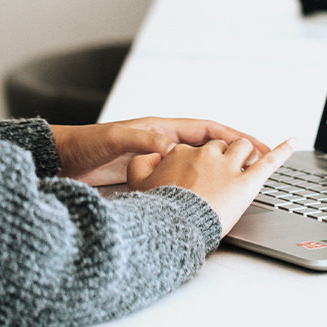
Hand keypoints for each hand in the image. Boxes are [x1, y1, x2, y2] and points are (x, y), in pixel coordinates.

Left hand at [51, 118, 270, 186]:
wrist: (62, 159)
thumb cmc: (86, 145)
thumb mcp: (116, 140)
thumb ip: (143, 141)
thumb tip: (170, 147)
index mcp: (163, 129)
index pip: (209, 130)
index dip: (235, 137)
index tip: (257, 146)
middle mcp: (166, 142)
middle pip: (212, 147)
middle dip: (238, 154)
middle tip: (264, 164)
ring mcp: (161, 160)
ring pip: (202, 164)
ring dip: (224, 170)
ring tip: (247, 181)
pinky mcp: (153, 177)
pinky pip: (187, 179)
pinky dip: (204, 185)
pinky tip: (213, 196)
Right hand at [127, 137, 295, 235]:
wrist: (172, 229)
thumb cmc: (157, 210)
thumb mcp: (138, 183)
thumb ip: (143, 164)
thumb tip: (152, 156)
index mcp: (183, 153)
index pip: (197, 149)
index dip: (200, 162)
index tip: (198, 175)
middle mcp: (207, 155)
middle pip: (221, 146)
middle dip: (225, 157)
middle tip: (223, 175)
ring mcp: (228, 167)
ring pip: (243, 148)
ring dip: (246, 155)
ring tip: (246, 166)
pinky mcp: (247, 183)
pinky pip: (268, 162)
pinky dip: (282, 151)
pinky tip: (292, 143)